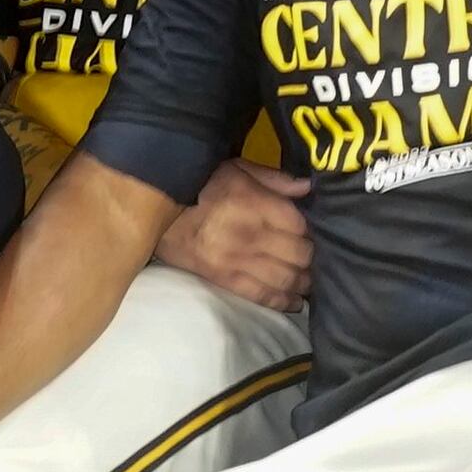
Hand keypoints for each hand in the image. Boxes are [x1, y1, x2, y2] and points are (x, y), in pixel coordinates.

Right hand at [156, 158, 313, 307]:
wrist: (157, 209)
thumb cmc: (202, 184)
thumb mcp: (237, 169)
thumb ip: (274, 179)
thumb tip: (308, 188)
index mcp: (254, 203)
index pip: (298, 223)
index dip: (310, 230)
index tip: (313, 232)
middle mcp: (249, 235)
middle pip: (297, 254)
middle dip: (310, 257)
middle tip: (314, 258)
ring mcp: (236, 261)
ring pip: (284, 278)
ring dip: (302, 283)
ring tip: (308, 281)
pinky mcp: (223, 279)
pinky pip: (260, 295)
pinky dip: (282, 301)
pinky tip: (294, 302)